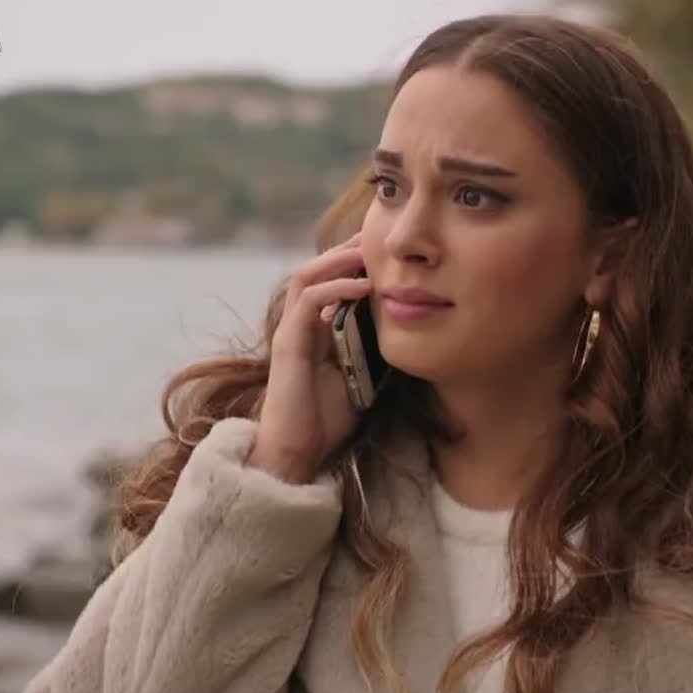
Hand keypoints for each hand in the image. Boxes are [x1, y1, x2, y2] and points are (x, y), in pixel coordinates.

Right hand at [247, 233, 370, 483]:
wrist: (297, 453)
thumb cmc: (326, 421)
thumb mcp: (362, 377)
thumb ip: (373, 352)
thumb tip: (405, 333)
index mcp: (315, 331)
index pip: (330, 283)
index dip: (354, 264)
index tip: (387, 254)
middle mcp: (299, 325)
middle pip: (316, 270)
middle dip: (346, 251)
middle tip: (378, 239)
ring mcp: (291, 332)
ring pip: (307, 277)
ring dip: (338, 260)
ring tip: (368, 252)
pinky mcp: (288, 344)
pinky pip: (309, 301)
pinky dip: (336, 288)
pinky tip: (363, 285)